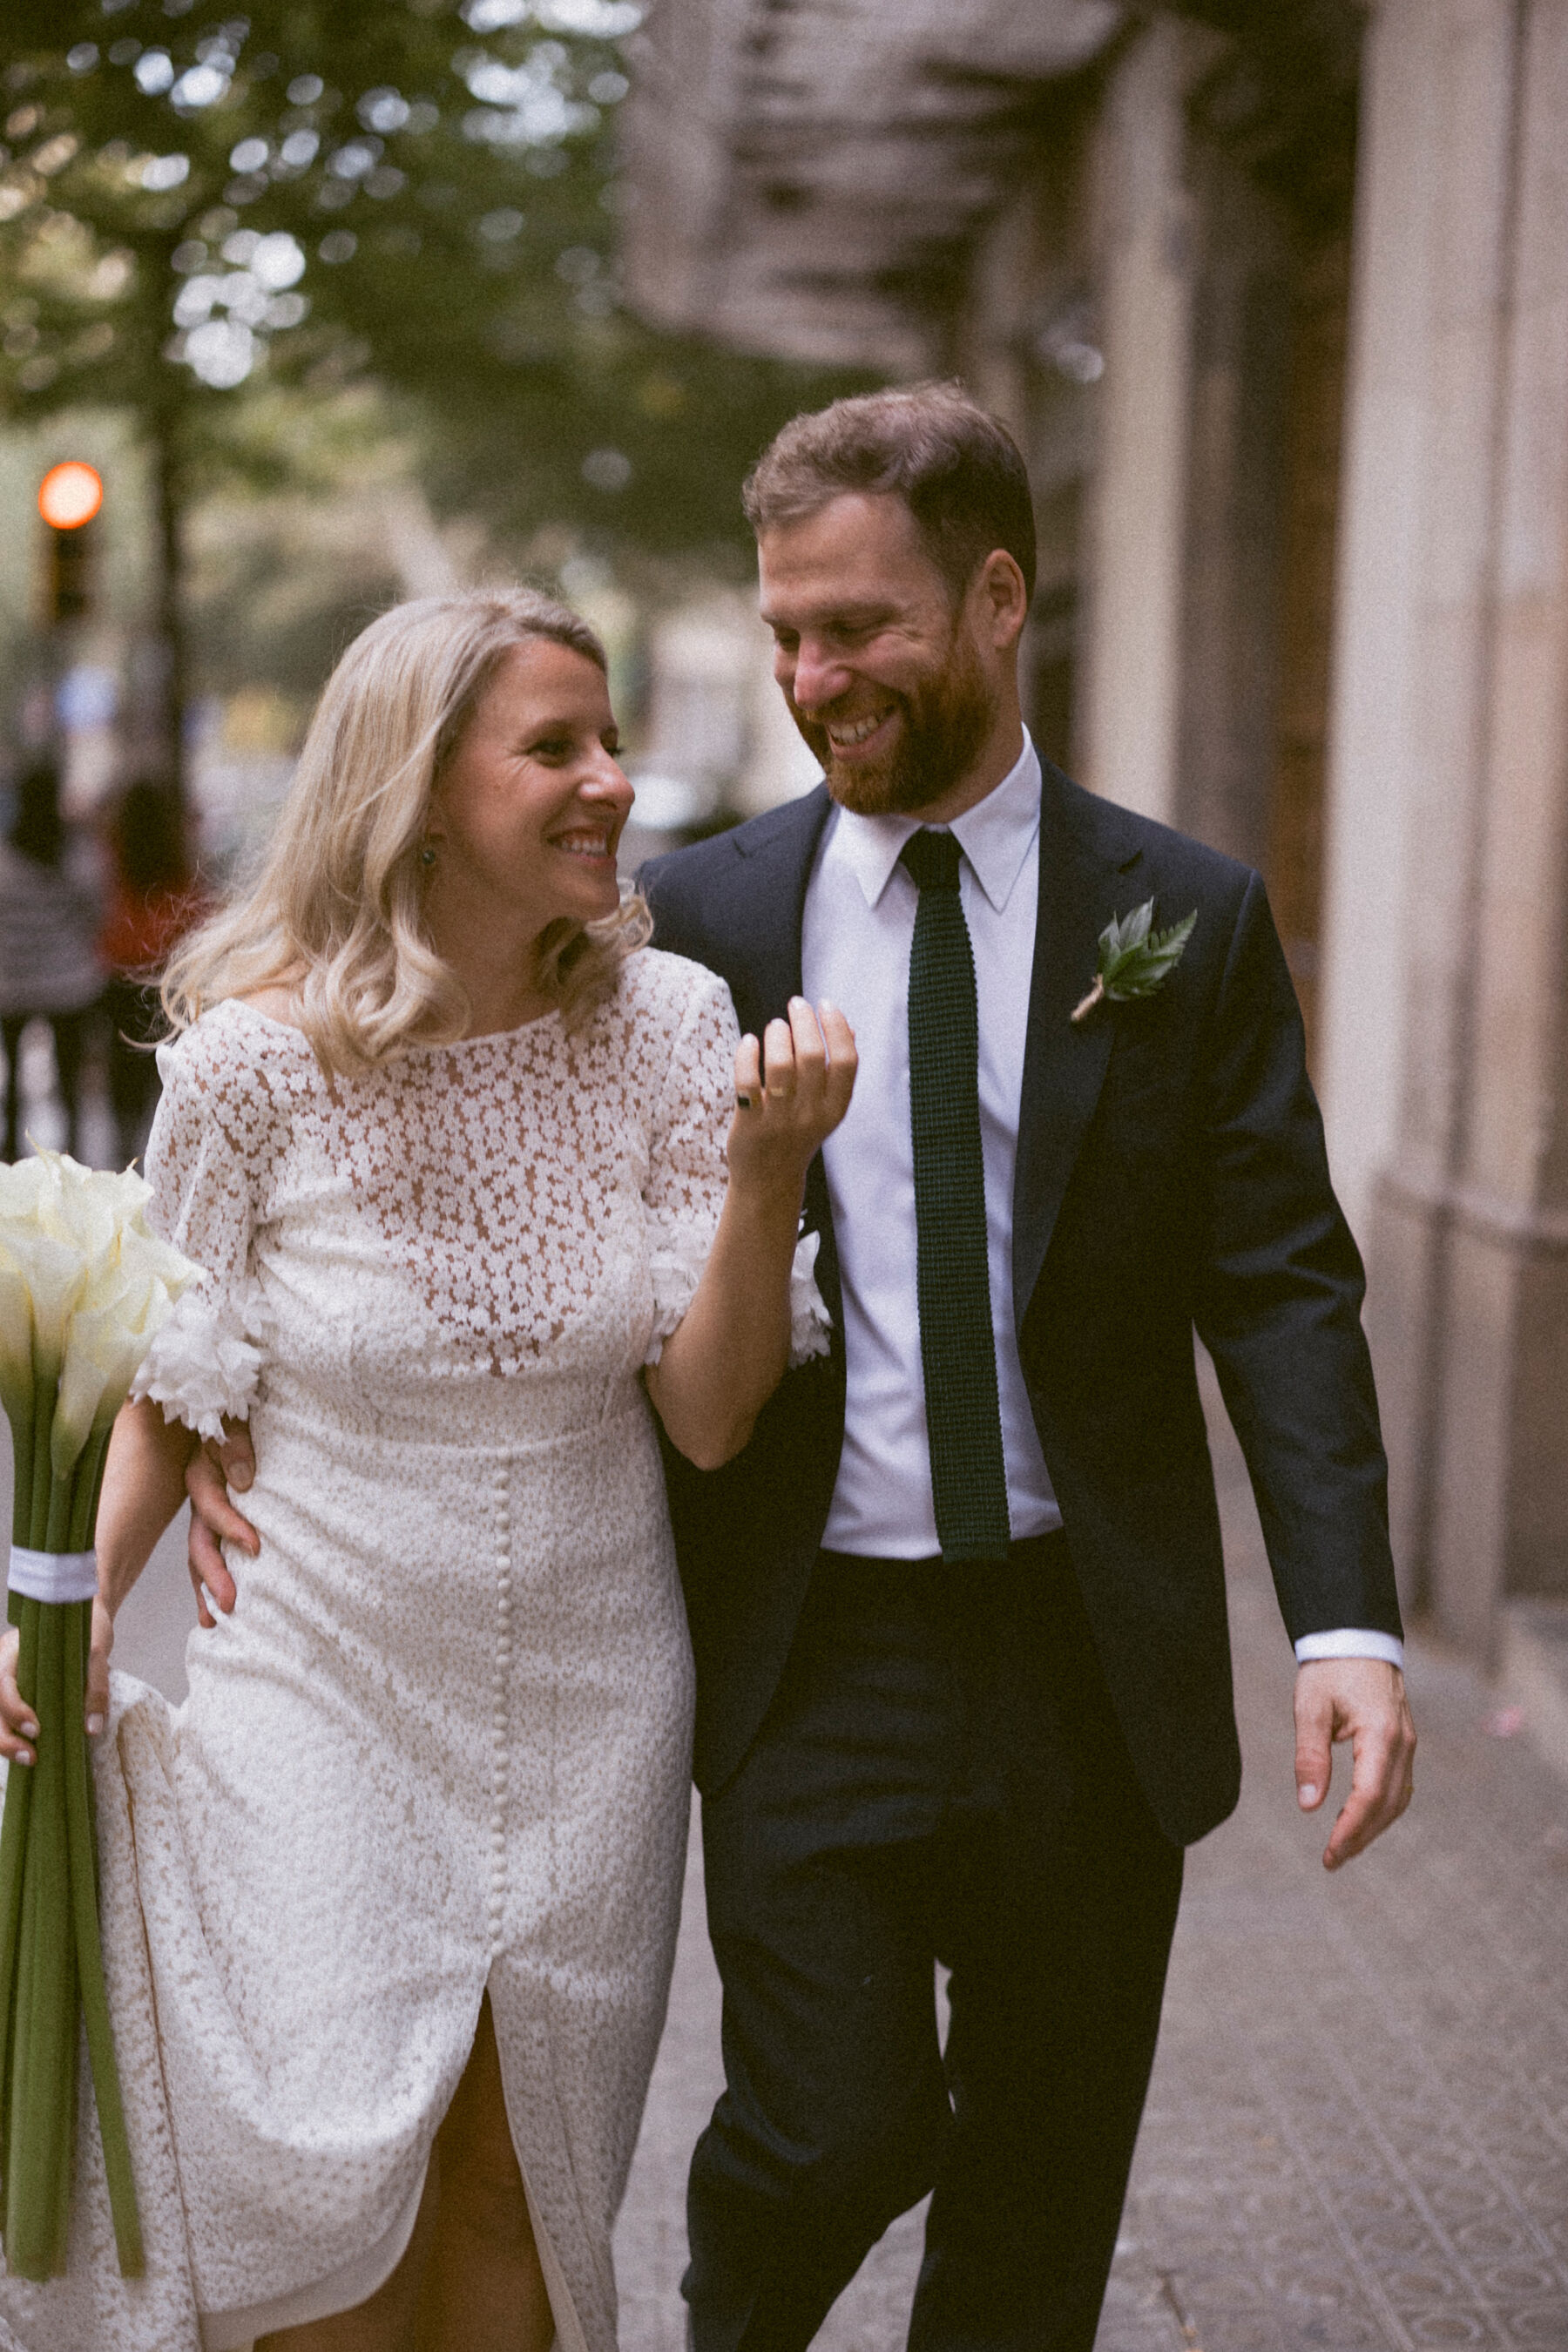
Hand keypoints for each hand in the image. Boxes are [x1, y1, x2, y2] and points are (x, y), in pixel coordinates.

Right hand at [0, 1596, 115, 1761]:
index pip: (2, 1683)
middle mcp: (4, 1666)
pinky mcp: (20, 1693)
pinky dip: (16, 1736)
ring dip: (6, 1742)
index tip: (36, 1730)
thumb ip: (95, 1687)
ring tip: (30, 1760)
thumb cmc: (87, 1627)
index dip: (14, 1710)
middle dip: (4, 1737)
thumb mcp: (97, 1651)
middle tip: (30, 1757)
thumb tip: (91, 1729)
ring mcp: (9, 1681)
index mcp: (14, 1650)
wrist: (85, 1615)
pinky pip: (9, 1717)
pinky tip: (30, 1752)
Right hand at [186, 1422, 258, 1627]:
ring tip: (216, 1621)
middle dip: (213, 1575)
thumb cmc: (236, 1411)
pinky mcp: (221, 1517)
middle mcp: (201, 1497)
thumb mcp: (234, 1419)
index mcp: (202, 1472)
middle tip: (230, 1604)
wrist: (232, 1405)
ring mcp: (209, 1510)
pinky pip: (214, 1550)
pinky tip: (219, 1606)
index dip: (231, 1527)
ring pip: (201, 1554)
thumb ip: (236, 1444)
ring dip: (207, 1587)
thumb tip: (243, 1481)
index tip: (255, 1547)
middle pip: (200, 1542)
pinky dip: (215, 1578)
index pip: (212, 1506)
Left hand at [728, 998, 856, 1194]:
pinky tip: (749, 1042)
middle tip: (796, 1005)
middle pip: (811, 1056)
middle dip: (803, 1021)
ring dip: (777, 1035)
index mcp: (835, 1109)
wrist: (769, 1181)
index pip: (846, 1061)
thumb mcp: (826, 1109)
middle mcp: (811, 1114)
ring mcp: (779, 1120)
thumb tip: (849, 1028)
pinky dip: (747, 1055)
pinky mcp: (750, 1123)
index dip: (837, 1027)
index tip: (825, 1005)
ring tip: (776, 1026)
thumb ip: (837, 1072)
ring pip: (780, 1066)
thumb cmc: (798, 1134)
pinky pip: (747, 1081)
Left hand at [1294, 1657, 1414, 1869]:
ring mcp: (1408, 1743)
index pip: (1369, 1796)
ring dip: (1373, 1827)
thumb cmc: (1329, 1669)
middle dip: (1361, 1836)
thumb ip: (1310, 1756)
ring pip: (1398, 1799)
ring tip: (1343, 1848)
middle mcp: (1403, 1743)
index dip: (1350, 1829)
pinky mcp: (1404, 1743)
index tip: (1329, 1853)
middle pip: (1387, 1805)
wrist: (1355, 1638)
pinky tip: (1359, 1820)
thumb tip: (1308, 1805)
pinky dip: (1381, 1808)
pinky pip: (1398, 1785)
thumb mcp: (1310, 1708)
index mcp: (1381, 1734)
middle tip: (1331, 1861)